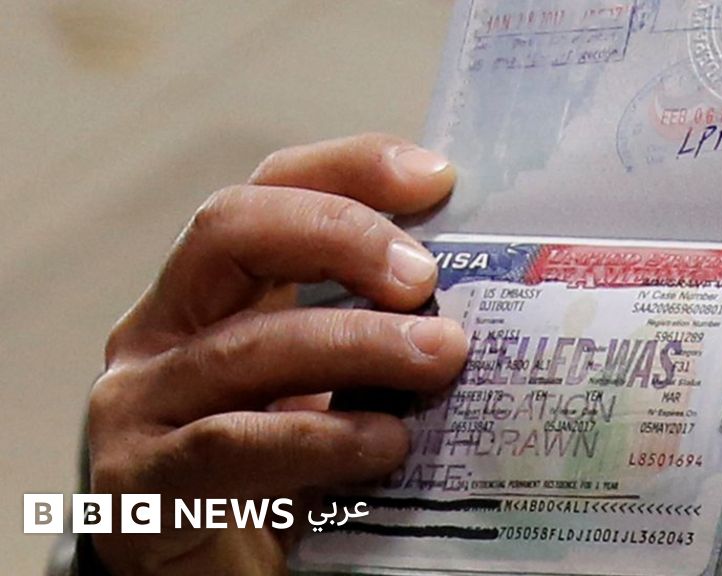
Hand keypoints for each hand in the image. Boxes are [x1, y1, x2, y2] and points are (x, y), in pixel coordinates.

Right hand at [88, 134, 468, 574]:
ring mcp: (140, 400)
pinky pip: (232, 443)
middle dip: (341, 235)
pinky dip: (321, 438)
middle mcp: (162, 327)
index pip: (271, 190)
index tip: (437, 177)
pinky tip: (386, 444)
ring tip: (440, 356)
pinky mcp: (141, 481)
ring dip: (358, 343)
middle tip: (424, 278)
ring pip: (248, 344)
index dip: (349, 167)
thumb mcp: (329, 384)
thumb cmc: (280, 472)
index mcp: (213, 291)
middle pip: (233, 228)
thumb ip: (369, 331)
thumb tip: (477, 294)